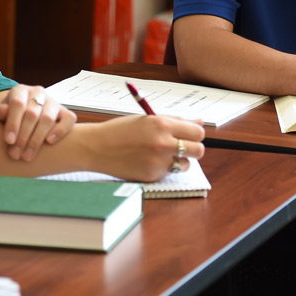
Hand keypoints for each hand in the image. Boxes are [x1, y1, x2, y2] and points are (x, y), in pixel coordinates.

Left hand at [0, 85, 75, 160]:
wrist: (26, 116)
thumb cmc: (12, 116)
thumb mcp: (1, 113)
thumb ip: (0, 112)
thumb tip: (3, 112)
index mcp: (21, 90)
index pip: (18, 103)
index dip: (13, 123)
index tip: (8, 141)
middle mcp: (38, 93)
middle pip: (32, 114)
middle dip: (23, 137)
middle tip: (15, 154)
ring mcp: (53, 102)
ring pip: (48, 119)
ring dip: (37, 140)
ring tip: (27, 156)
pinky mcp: (66, 112)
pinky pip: (68, 120)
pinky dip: (60, 131)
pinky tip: (49, 142)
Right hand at [87, 115, 205, 181]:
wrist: (96, 147)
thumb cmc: (120, 130)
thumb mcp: (147, 119)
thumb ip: (174, 121)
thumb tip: (199, 122)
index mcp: (162, 124)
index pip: (198, 132)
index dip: (195, 133)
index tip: (190, 135)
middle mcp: (163, 143)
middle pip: (199, 150)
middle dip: (194, 148)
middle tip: (182, 147)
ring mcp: (158, 162)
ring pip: (187, 165)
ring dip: (179, 160)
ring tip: (162, 154)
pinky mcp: (152, 176)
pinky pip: (169, 173)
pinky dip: (163, 168)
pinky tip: (148, 161)